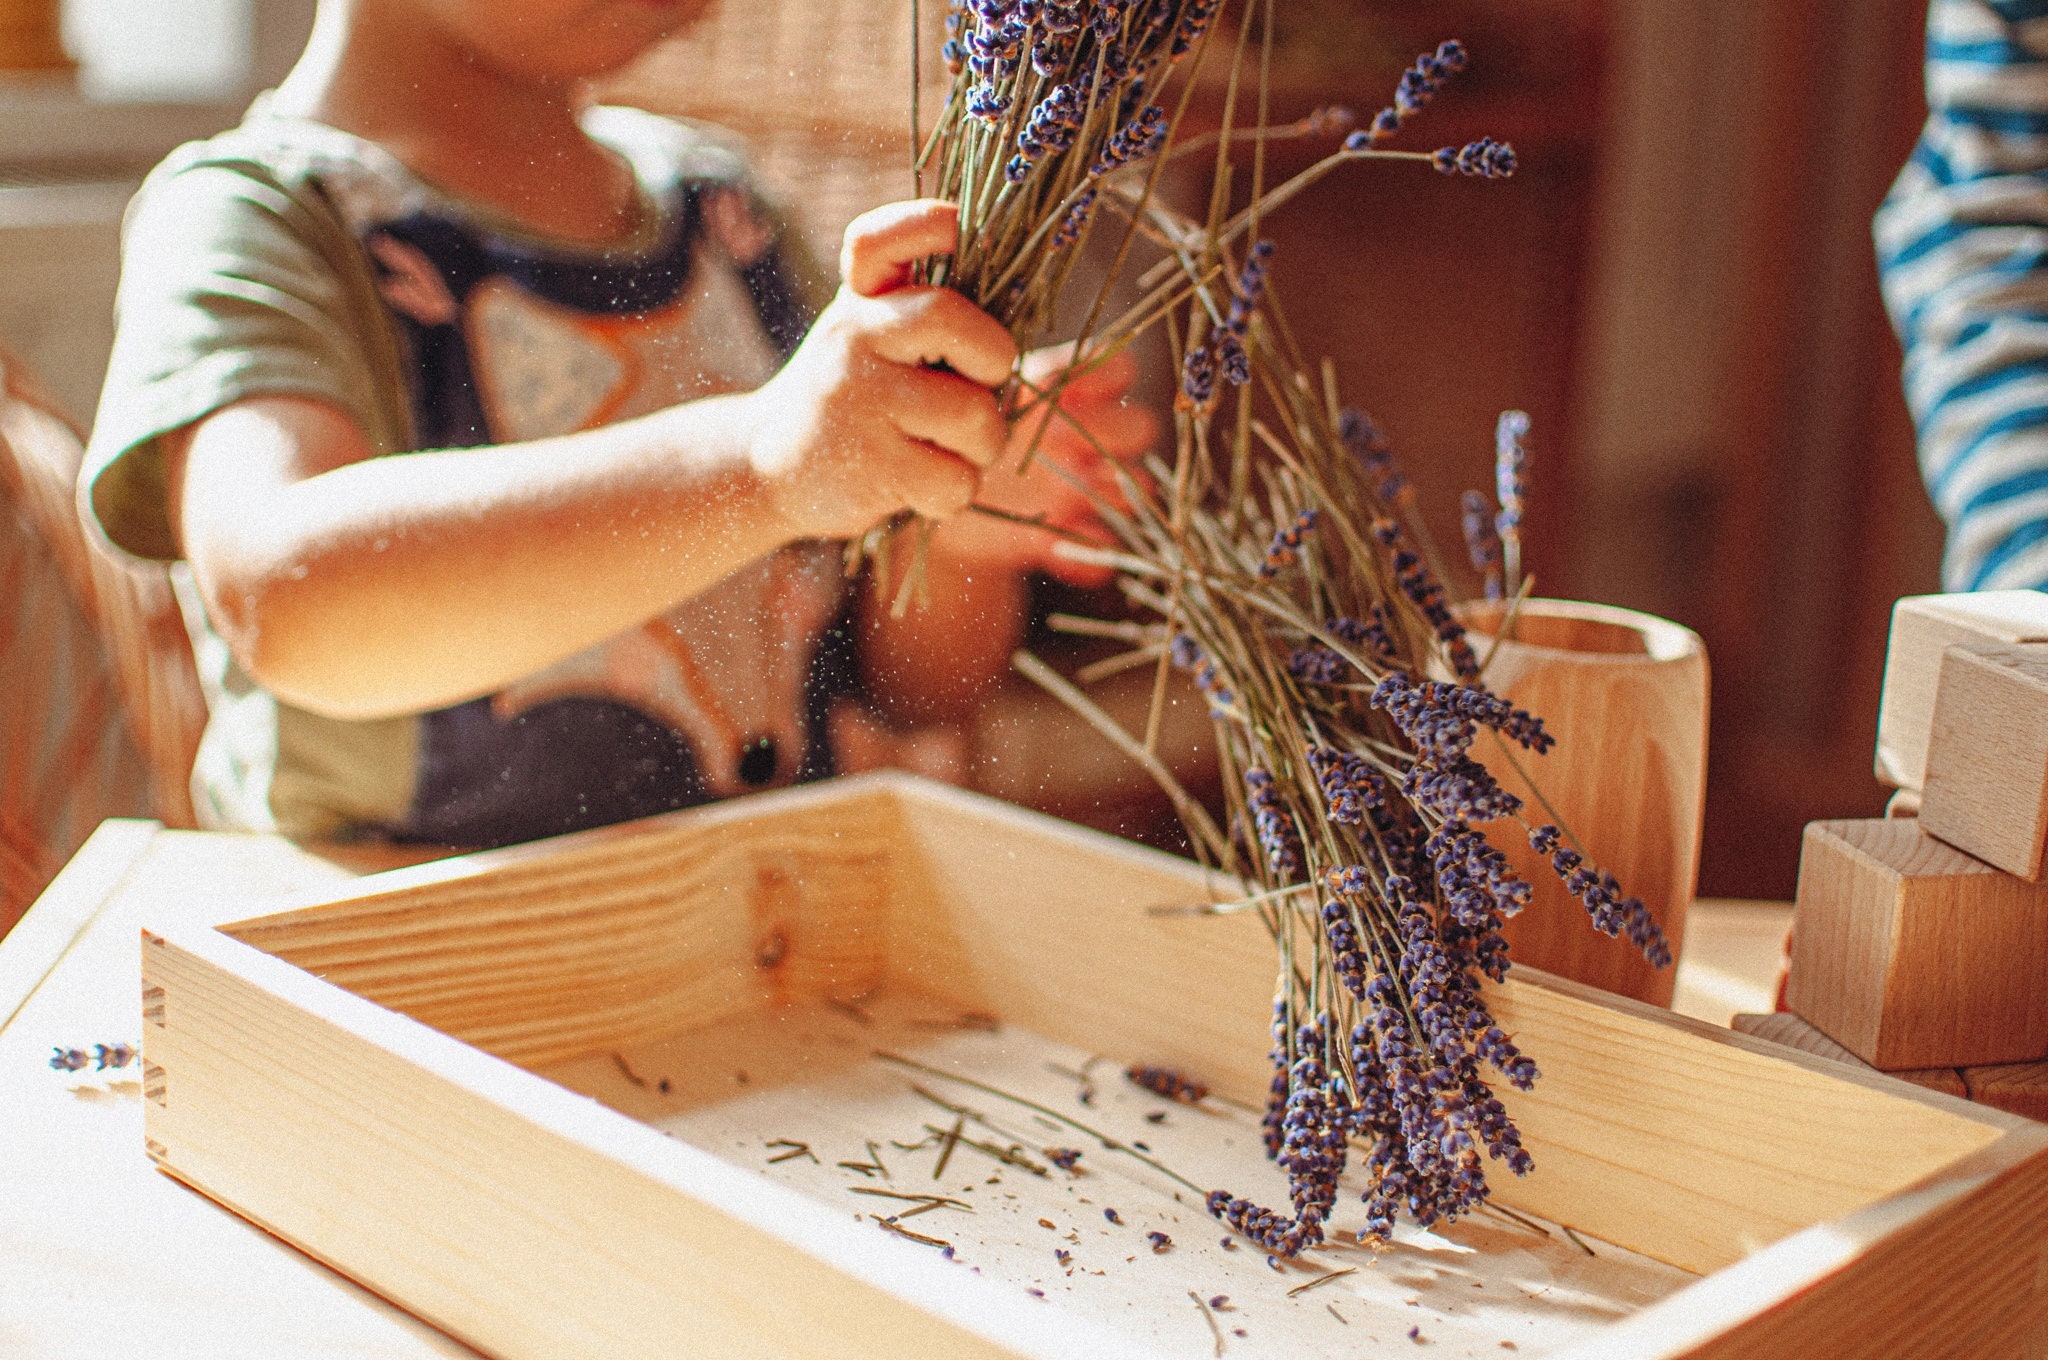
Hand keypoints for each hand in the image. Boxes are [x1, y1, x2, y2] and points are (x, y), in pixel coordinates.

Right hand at [739, 200, 1017, 540]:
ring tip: (949, 447)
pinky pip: (955, 479)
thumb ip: (924, 307)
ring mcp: (857, 400)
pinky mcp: (870, 466)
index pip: (876, 241)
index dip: (925, 224)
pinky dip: (955, 490)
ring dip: (983, 442)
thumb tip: (1021, 295)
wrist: (768, 467)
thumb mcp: (870, 332)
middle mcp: (852, 336)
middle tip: (984, 383)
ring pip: (972, 413)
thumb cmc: (854, 395)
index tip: (956, 232)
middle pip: (948, 317)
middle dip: (994, 358)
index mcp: (860, 299)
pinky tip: (922, 484)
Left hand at [928, 342, 1158, 585]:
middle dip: (1113, 433)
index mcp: (1069, 394)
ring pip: (1138, 487)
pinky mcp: (1073, 532)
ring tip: (1067, 496)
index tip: (1067, 392)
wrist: (936, 497)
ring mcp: (1086, 485)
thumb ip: (1008, 391)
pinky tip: (1050, 548)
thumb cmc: (959, 434)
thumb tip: (1039, 383)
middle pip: (1140, 425)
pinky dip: (1088, 554)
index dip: (1104, 378)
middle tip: (1067, 443)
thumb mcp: (977, 405)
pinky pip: (1106, 545)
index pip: (1119, 370)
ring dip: (1112, 493)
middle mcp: (1089, 437)